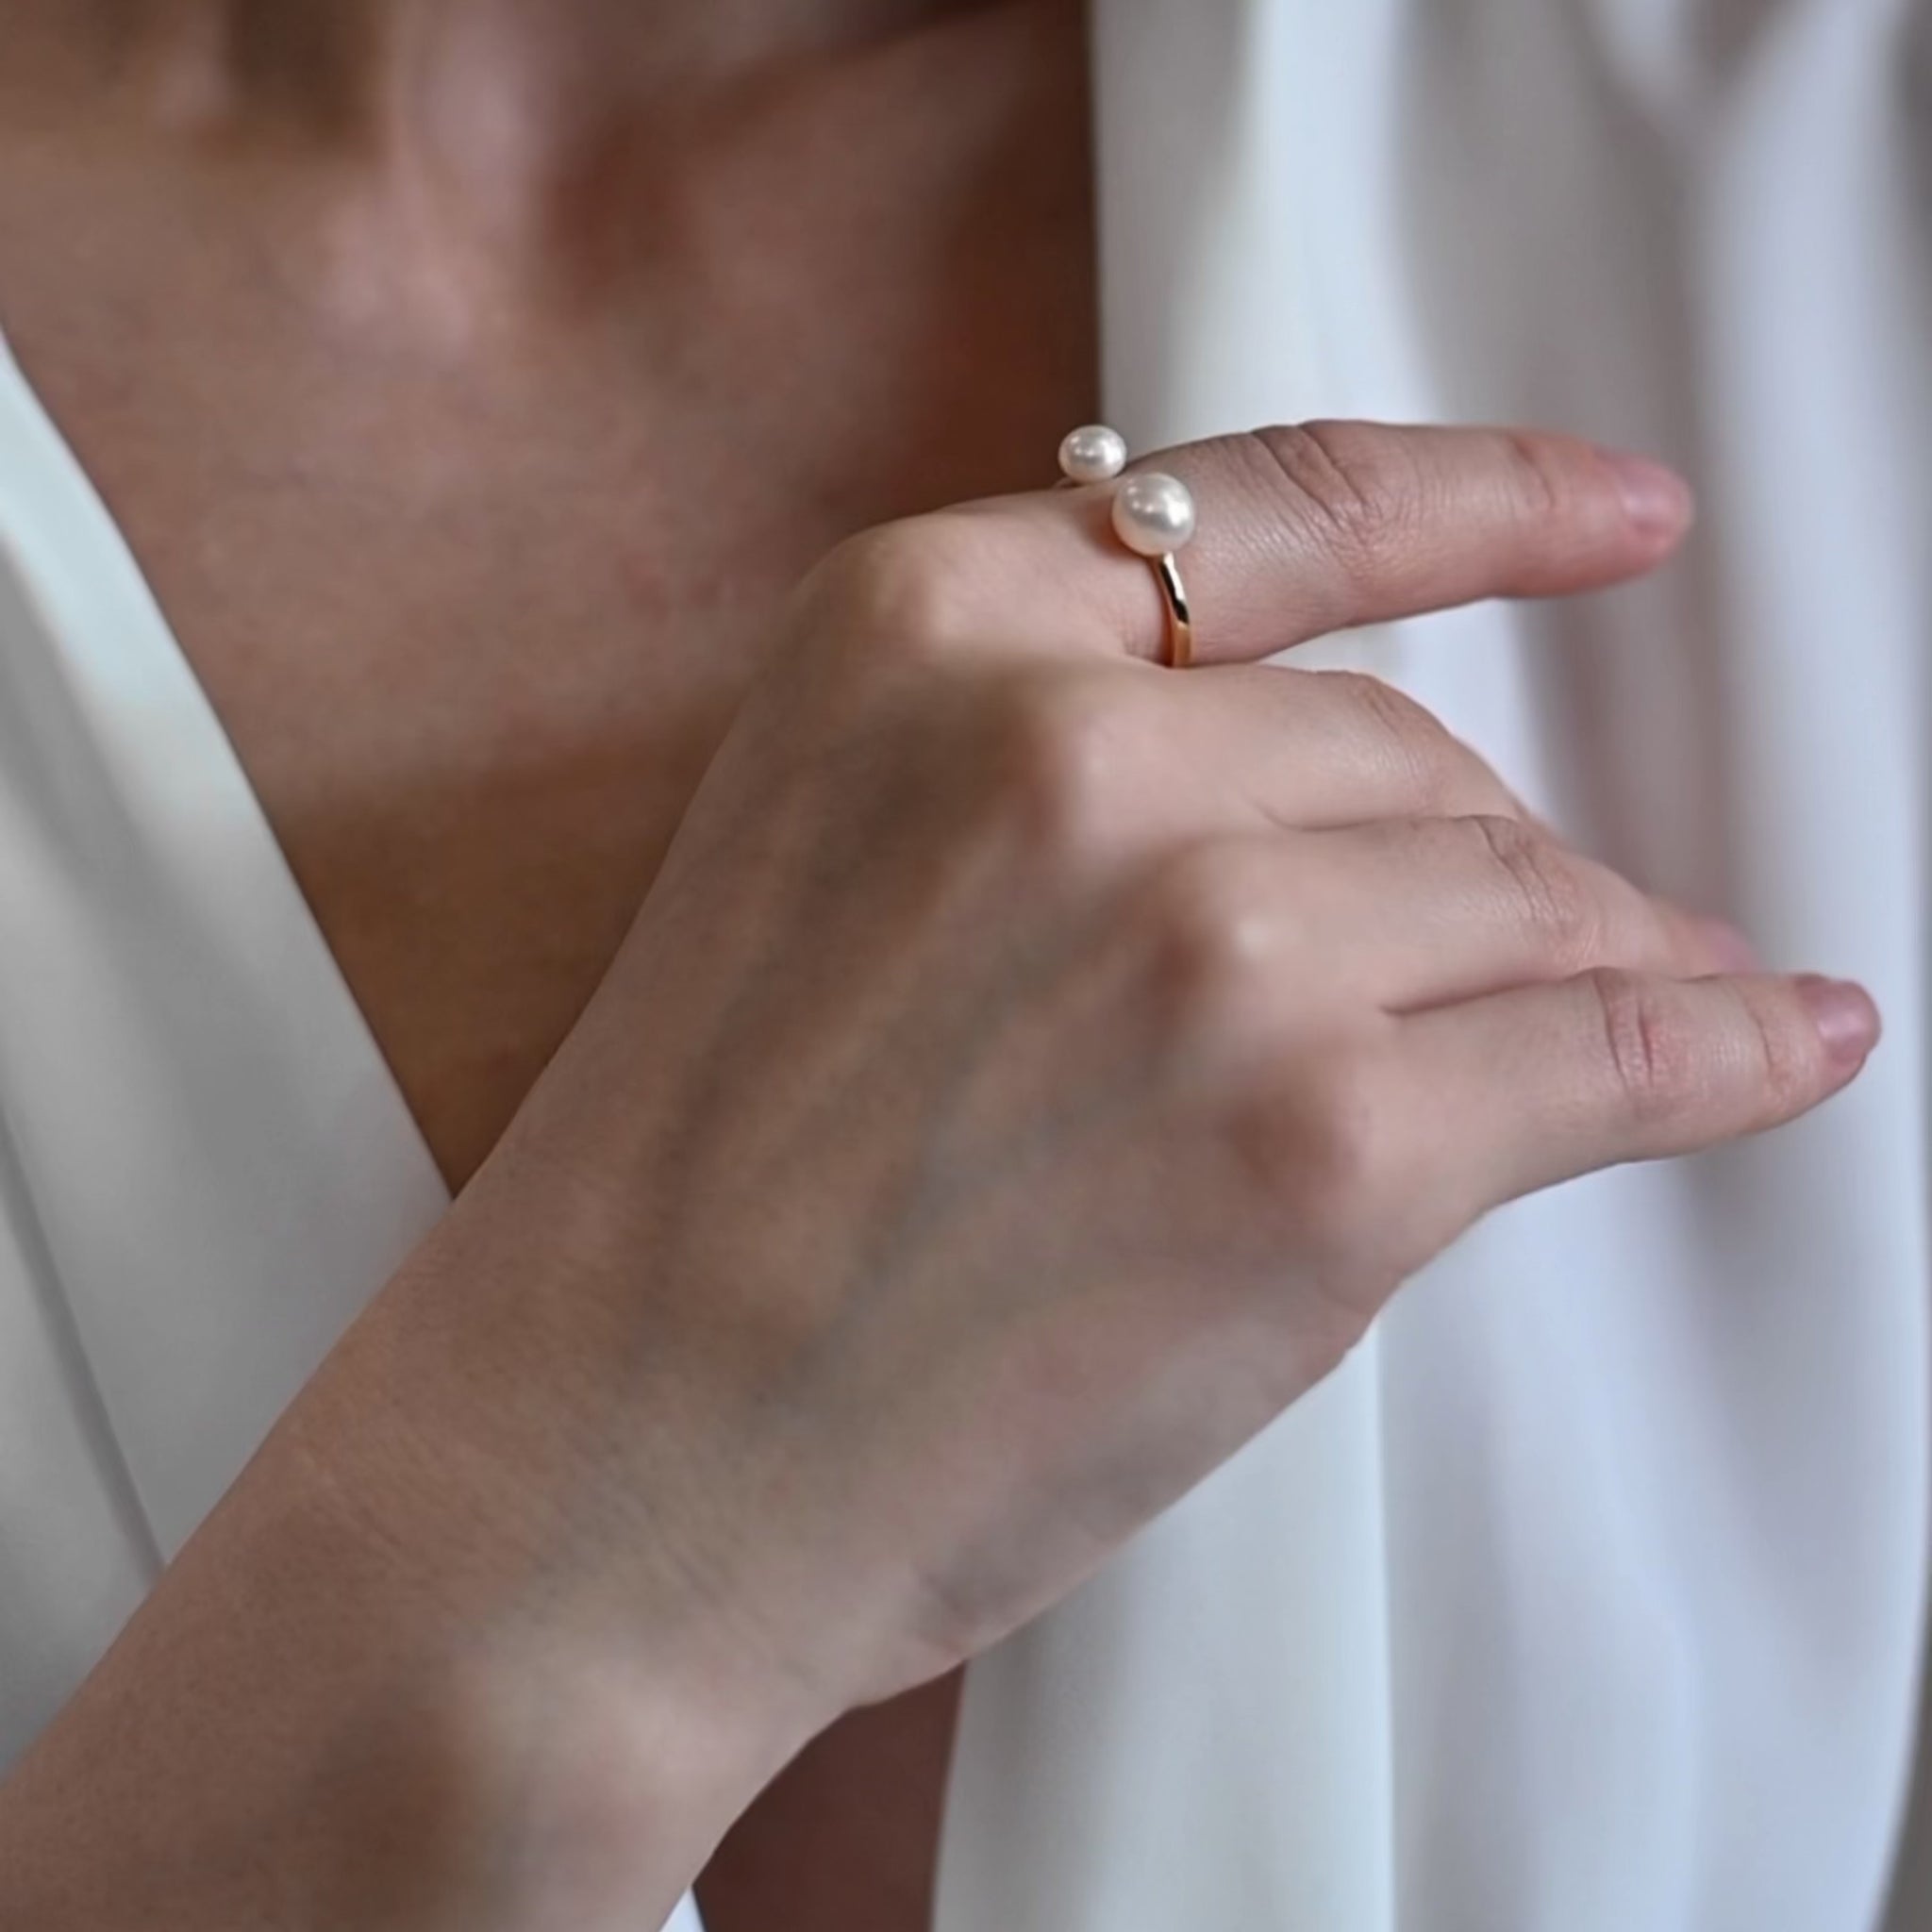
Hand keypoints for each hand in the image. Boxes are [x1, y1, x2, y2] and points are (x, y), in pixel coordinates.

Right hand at [448, 424, 1879, 1745]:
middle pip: (1413, 752)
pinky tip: (1768, 1040)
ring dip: (1584, 955)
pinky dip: (1717, 1048)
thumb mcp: (827, 857)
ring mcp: (1206, 938)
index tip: (1609, 516)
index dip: (1484, 503)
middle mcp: (1071, 747)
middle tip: (1519, 933)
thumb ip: (1049, 769)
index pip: (1279, 508)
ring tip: (1634, 1000)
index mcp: (920, 635)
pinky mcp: (1321, 1144)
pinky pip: (1611, 1049)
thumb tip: (1336, 797)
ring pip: (1520, 894)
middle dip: (1471, 856)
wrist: (611, 1457)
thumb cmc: (694, 1190)